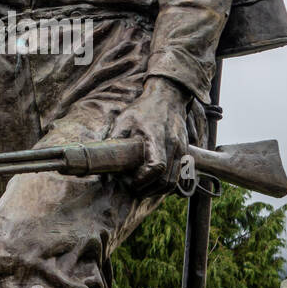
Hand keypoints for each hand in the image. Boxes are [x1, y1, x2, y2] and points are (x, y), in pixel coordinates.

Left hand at [110, 77, 191, 192]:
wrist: (167, 98)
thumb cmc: (144, 110)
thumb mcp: (124, 120)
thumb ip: (115, 139)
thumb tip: (102, 159)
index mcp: (156, 138)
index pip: (157, 167)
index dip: (144, 180)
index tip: (132, 182)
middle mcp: (172, 145)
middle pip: (166, 180)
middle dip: (149, 190)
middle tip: (134, 189)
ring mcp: (181, 150)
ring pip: (174, 181)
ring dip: (158, 190)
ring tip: (143, 188)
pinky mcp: (184, 152)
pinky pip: (178, 175)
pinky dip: (166, 183)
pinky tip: (153, 181)